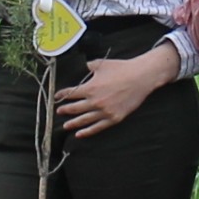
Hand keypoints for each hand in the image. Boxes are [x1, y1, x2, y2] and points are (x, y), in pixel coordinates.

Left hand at [51, 45, 176, 138]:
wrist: (141, 77)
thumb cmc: (121, 68)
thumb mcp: (101, 64)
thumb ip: (88, 67)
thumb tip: (82, 67)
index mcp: (90, 88)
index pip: (71, 94)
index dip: (62, 95)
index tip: (57, 97)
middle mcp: (95, 101)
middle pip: (75, 108)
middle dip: (65, 110)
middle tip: (58, 112)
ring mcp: (105, 111)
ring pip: (84, 120)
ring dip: (73, 123)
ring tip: (65, 126)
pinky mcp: (114, 118)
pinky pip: (98, 127)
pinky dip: (88, 131)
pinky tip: (80, 134)